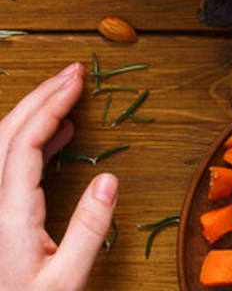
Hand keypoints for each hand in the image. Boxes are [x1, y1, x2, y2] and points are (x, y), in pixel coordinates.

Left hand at [0, 64, 117, 290]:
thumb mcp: (65, 281)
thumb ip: (88, 230)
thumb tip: (109, 180)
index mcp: (7, 215)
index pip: (24, 144)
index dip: (50, 106)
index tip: (77, 82)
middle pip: (6, 134)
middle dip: (39, 97)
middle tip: (72, 72)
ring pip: (1, 147)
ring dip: (32, 115)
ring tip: (67, 96)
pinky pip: (5, 164)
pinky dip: (30, 140)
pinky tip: (56, 137)